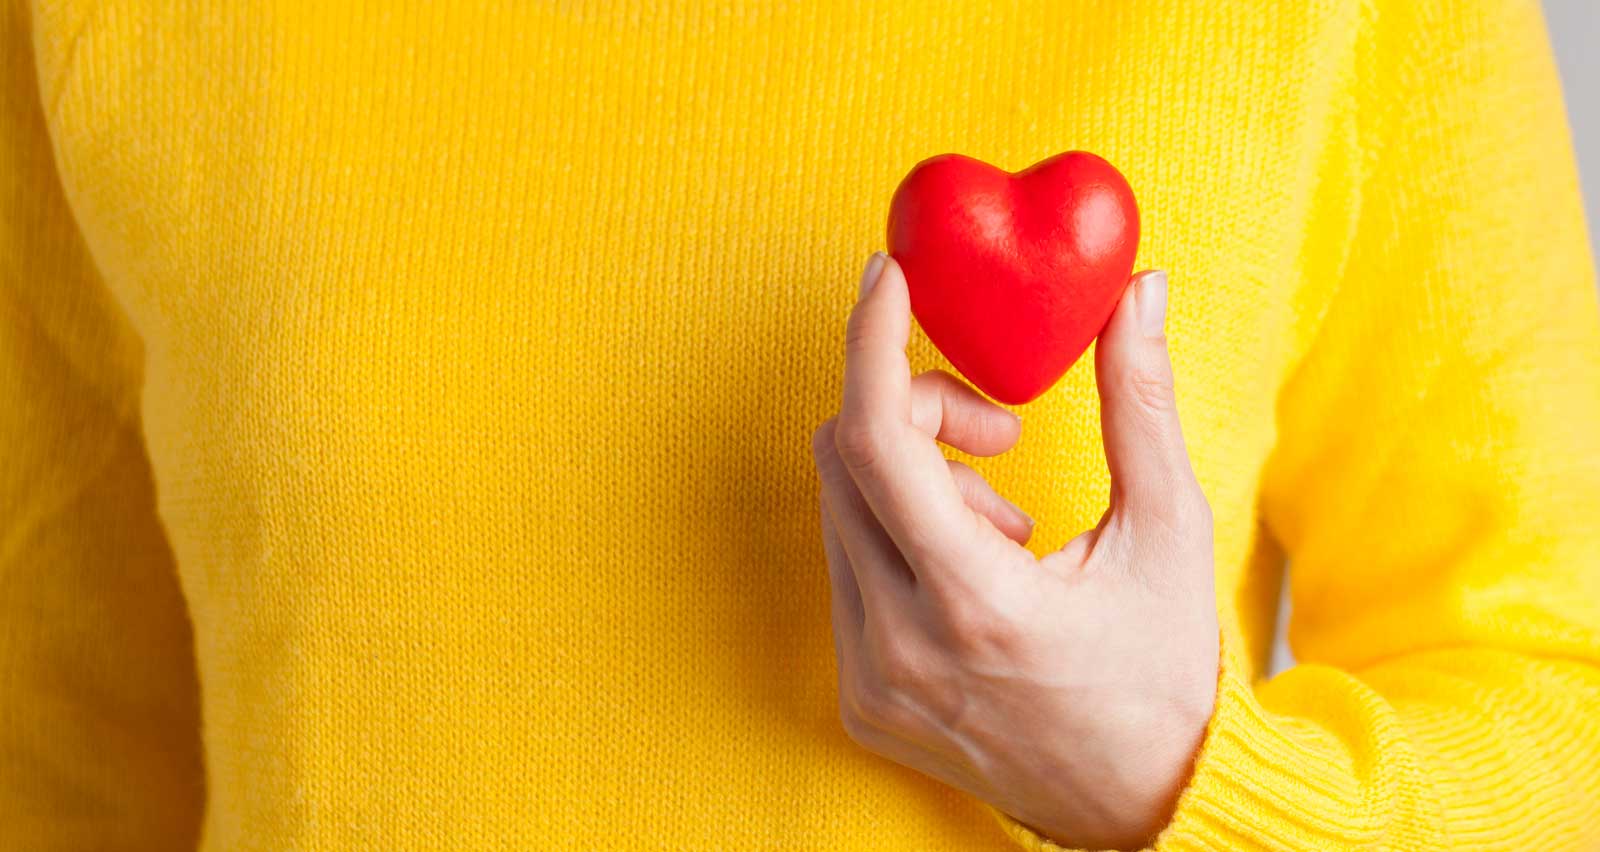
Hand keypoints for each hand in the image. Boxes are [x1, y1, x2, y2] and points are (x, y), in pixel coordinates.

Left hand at [810, 253, 1219, 849]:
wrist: (1147, 804)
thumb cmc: (1167, 671)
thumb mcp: (1168, 532)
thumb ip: (1141, 404)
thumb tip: (1141, 291)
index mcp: (979, 604)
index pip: (880, 440)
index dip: (873, 343)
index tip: (888, 278)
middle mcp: (901, 647)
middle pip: (848, 459)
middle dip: (914, 407)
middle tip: (998, 426)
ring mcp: (871, 680)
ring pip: (838, 511)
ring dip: (908, 478)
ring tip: (1002, 523)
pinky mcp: (859, 701)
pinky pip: (843, 570)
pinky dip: (894, 536)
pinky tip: (971, 569)